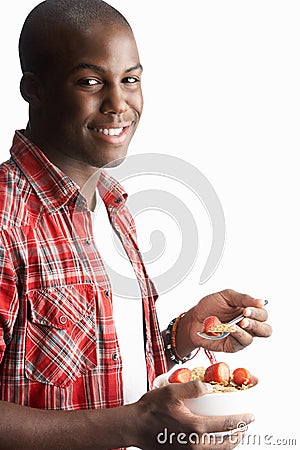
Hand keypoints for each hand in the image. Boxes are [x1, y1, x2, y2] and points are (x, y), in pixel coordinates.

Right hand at [131, 380, 253, 448]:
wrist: (134, 426)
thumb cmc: (151, 409)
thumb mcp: (172, 391)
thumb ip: (193, 388)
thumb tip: (208, 386)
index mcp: (196, 428)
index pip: (227, 425)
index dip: (241, 420)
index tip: (250, 416)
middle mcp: (196, 444)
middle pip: (226, 444)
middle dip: (239, 435)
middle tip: (245, 426)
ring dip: (229, 444)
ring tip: (233, 434)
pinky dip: (215, 448)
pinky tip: (213, 441)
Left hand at [186, 289, 271, 352]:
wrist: (193, 318)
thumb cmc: (210, 306)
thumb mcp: (226, 296)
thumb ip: (243, 298)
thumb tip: (262, 302)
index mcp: (249, 312)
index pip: (263, 315)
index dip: (258, 312)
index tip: (247, 309)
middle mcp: (247, 326)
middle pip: (265, 330)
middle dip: (257, 324)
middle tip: (245, 318)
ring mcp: (240, 337)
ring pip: (252, 338)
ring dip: (246, 330)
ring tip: (238, 323)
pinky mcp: (231, 346)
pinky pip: (239, 344)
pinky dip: (235, 335)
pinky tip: (229, 329)